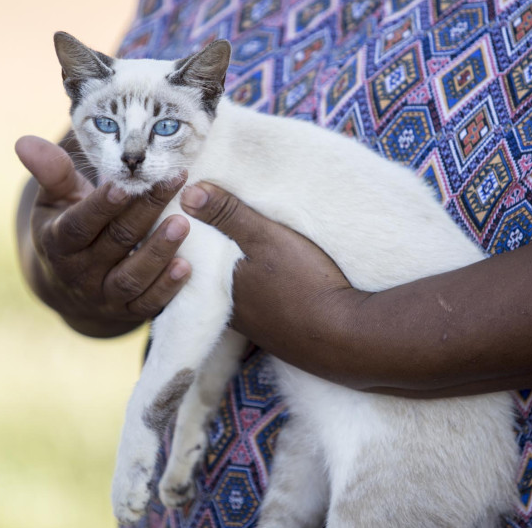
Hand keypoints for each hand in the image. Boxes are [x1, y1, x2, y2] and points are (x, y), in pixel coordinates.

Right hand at [15, 135, 191, 336]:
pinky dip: (167, 288)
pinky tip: (186, 266)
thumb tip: (25, 141)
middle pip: (116, 242)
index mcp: (58, 242)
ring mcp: (104, 296)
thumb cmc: (65, 226)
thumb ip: (52, 172)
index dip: (101, 206)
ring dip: (159, 252)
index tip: (125, 183)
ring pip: (132, 277)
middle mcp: (79, 273)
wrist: (68, 289)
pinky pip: (148, 304)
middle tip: (174, 181)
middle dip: (146, 211)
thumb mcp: (54, 201)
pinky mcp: (127, 312)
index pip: (79, 225)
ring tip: (183, 224)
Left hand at [180, 183, 366, 382]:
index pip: (193, 256)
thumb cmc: (302, 283)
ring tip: (243, 249)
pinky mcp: (276, 334)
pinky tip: (270, 281)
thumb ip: (228, 215)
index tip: (196, 213)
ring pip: (234, 292)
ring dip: (236, 274)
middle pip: (212, 275)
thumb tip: (187, 194)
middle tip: (218, 226)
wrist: (344, 336)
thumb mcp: (264, 238)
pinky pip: (257, 307)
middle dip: (213, 254)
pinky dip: (258, 291)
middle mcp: (228, 313)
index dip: (194, 234)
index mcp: (216, 287)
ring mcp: (253, 327)